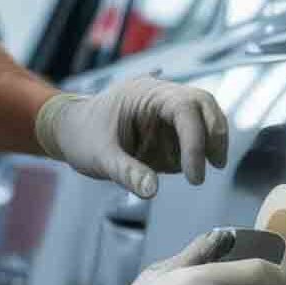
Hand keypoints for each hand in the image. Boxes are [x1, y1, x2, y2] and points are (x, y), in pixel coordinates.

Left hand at [35, 76, 227, 198]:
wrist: (70, 131)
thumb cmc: (81, 136)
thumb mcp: (99, 157)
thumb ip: (126, 172)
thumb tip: (152, 191)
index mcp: (144, 93)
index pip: (184, 108)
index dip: (196, 140)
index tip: (194, 174)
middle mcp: (160, 97)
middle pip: (203, 104)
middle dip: (215, 134)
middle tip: (215, 165)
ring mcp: (166, 111)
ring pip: (204, 117)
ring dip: (209, 143)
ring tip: (199, 172)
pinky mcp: (167, 127)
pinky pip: (193, 136)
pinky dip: (196, 152)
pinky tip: (181, 168)